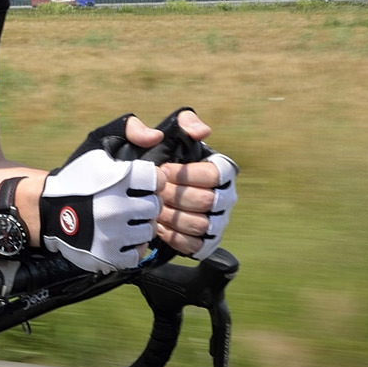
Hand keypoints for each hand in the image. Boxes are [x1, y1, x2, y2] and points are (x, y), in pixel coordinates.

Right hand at [37, 145, 159, 271]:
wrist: (47, 211)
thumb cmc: (78, 179)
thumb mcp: (99, 146)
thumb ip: (131, 130)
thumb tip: (156, 137)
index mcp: (116, 177)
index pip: (157, 179)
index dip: (153, 180)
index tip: (143, 183)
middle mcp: (114, 207)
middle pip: (154, 206)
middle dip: (146, 203)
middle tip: (134, 202)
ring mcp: (111, 234)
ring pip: (149, 230)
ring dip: (141, 224)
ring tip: (127, 220)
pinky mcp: (106, 256)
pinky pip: (137, 253)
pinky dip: (132, 246)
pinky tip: (122, 236)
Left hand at [105, 111, 237, 255]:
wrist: (141, 194)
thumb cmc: (154, 161)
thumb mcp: (161, 134)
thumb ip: (182, 122)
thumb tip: (201, 131)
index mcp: (223, 169)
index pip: (213, 175)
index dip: (186, 174)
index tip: (164, 170)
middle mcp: (226, 196)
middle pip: (206, 201)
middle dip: (175, 196)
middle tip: (155, 191)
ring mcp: (218, 221)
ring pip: (200, 224)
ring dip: (172, 217)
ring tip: (155, 208)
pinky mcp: (206, 242)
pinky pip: (194, 244)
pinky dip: (173, 237)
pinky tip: (158, 226)